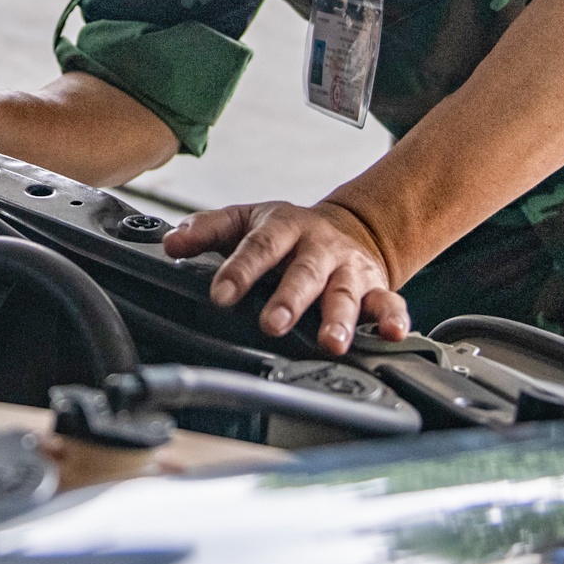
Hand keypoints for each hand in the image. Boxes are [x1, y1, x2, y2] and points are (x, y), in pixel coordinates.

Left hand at [163, 200, 409, 351]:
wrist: (351, 227)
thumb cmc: (290, 233)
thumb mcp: (247, 221)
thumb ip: (208, 231)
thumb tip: (171, 243)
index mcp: (284, 227)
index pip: (259, 246)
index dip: (239, 270)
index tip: (221, 295)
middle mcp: (319, 248)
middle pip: (305, 272)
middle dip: (290, 299)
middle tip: (273, 323)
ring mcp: (349, 269)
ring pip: (346, 293)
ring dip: (340, 318)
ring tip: (331, 342)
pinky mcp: (377, 288)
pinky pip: (390, 303)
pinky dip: (393, 319)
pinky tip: (391, 334)